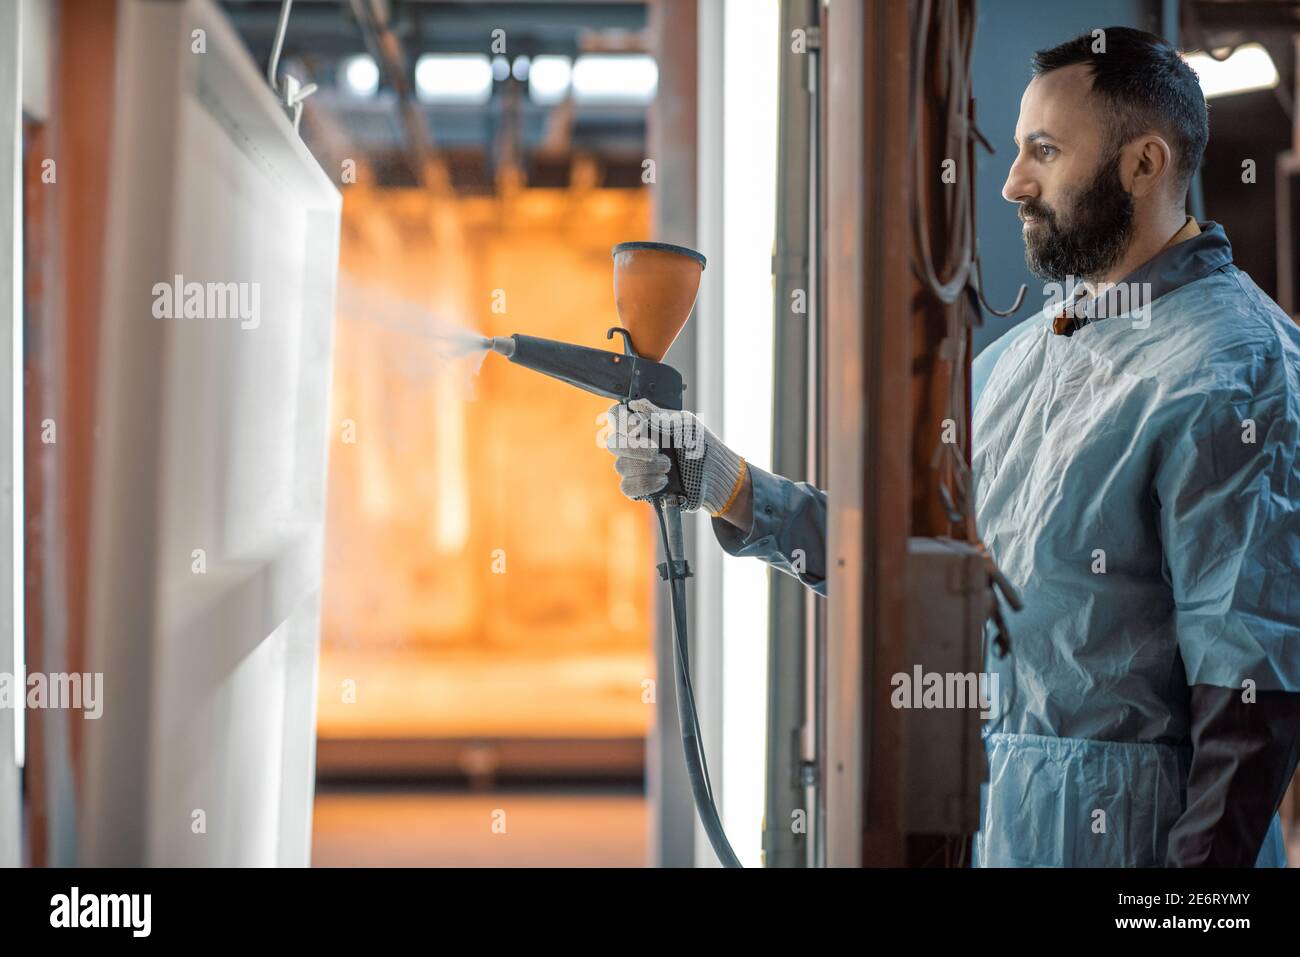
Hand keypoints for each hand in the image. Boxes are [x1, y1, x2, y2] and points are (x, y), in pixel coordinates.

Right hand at [602, 398, 746, 516]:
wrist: (715, 476)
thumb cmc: (702, 446)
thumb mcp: (684, 425)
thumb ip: (659, 416)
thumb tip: (635, 404)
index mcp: (643, 425)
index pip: (616, 417)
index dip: (619, 420)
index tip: (636, 425)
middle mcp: (635, 445)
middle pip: (613, 443)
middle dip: (634, 448)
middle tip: (656, 450)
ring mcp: (636, 467)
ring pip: (621, 466)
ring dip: (645, 467)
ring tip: (668, 466)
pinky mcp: (640, 488)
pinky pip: (627, 487)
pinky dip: (644, 483)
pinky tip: (663, 481)